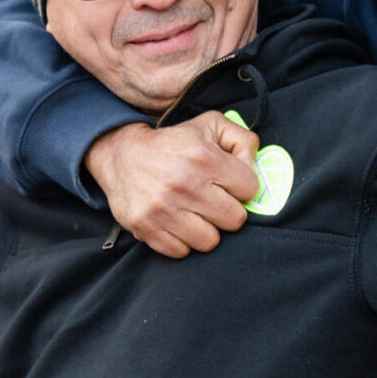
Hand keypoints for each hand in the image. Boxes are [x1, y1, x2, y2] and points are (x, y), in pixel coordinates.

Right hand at [84, 113, 261, 258]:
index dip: (242, 187)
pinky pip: (182, 252)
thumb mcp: (211, 126)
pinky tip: (178, 223)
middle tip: (213, 201)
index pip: (250, 189)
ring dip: (207, 230)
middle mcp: (184, 184)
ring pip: (210, 241)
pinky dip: (182, 241)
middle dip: (228, 211)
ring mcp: (163, 209)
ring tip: (196, 214)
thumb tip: (254, 168)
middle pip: (235, 220)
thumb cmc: (174, 144)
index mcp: (204, 157)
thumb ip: (243, 140)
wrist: (121, 155)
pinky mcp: (146, 227)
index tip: (228, 183)